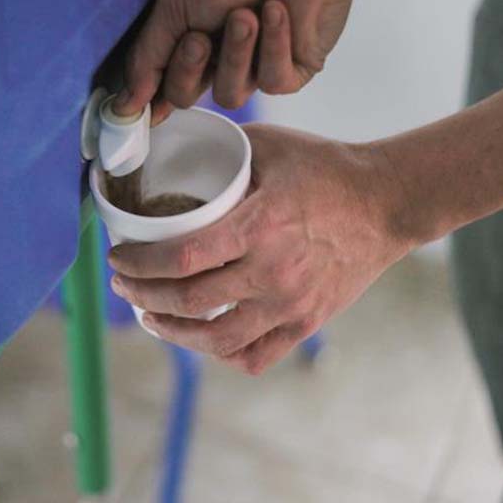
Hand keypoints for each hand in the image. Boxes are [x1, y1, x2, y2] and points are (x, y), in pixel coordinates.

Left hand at [108, 124, 412, 373]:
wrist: (387, 202)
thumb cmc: (325, 168)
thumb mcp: (269, 145)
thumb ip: (218, 150)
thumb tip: (165, 146)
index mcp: (259, 225)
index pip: (182, 258)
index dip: (139, 264)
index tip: (116, 258)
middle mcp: (274, 271)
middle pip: (189, 301)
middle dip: (142, 295)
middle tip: (123, 284)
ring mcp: (292, 304)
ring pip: (218, 340)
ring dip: (173, 333)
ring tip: (151, 317)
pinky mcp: (307, 323)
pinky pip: (256, 356)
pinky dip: (222, 353)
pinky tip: (204, 337)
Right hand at [114, 0, 368, 123]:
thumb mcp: (175, 3)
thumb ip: (149, 56)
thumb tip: (126, 104)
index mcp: (189, 40)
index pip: (163, 84)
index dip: (151, 99)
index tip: (136, 110)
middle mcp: (221, 58)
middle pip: (188, 96)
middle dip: (189, 68)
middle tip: (200, 37)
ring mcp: (258, 66)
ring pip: (231, 94)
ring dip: (236, 53)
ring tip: (247, 13)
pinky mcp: (296, 69)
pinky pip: (273, 81)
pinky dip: (273, 44)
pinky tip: (278, 9)